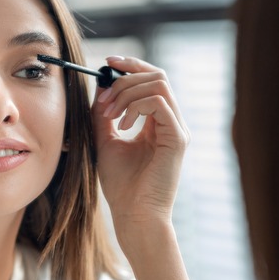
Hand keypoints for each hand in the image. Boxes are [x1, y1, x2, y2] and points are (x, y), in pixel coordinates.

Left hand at [91, 56, 189, 238]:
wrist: (134, 216)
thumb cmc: (122, 186)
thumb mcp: (105, 141)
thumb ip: (104, 114)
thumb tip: (100, 86)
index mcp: (159, 122)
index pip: (152, 80)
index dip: (131, 66)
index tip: (107, 63)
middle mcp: (172, 123)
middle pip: (158, 75)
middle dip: (126, 78)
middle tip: (104, 95)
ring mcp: (177, 130)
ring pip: (159, 85)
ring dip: (127, 92)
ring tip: (110, 114)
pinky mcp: (178, 139)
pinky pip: (159, 104)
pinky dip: (136, 107)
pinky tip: (122, 126)